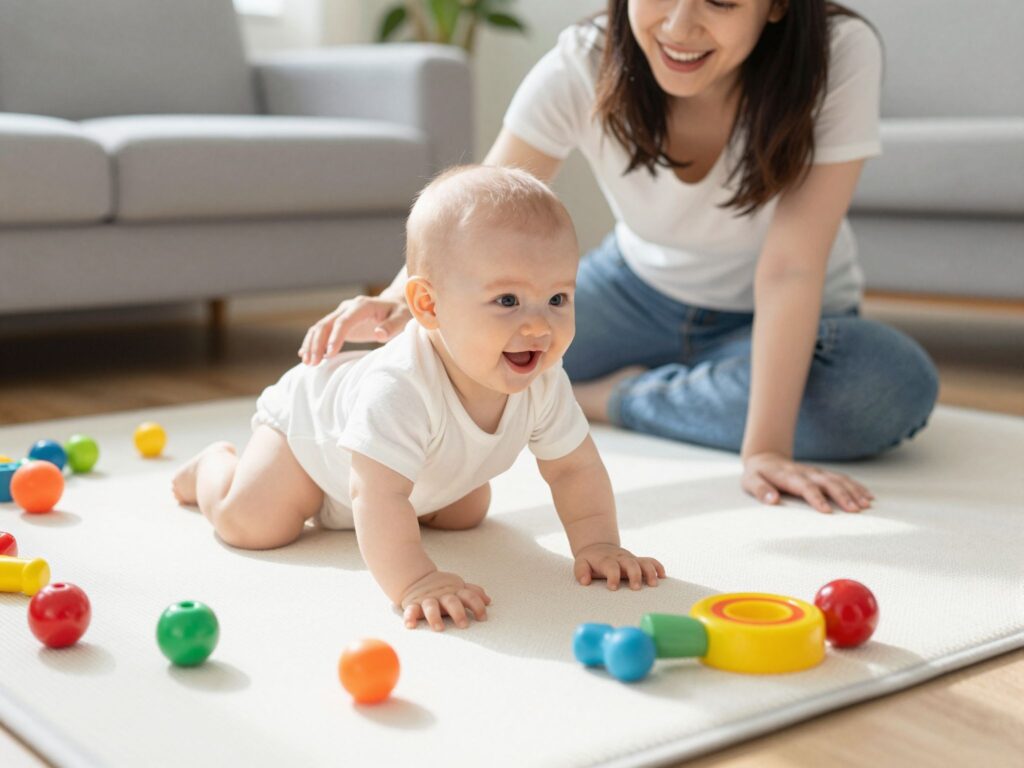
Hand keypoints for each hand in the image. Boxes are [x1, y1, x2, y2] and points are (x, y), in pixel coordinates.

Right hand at [298, 295, 410, 364]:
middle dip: (317, 344)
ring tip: (308, 363)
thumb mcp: (403, 319)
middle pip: (326, 324)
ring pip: (320, 327)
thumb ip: (392, 326)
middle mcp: (348, 307)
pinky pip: (321, 331)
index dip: (335, 337)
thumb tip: (379, 334)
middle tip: (313, 363)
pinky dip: (312, 342)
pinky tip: (304, 355)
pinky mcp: (339, 322)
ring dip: (311, 344)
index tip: (330, 354)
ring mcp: (341, 314)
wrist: (397, 306)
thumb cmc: (402, 314)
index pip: (344, 321)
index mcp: (363, 306)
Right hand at [400, 571, 490, 630]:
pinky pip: (411, 610)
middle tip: (463, 625)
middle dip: (458, 612)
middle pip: (451, 601)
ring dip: (435, 616)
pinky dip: (410, 617)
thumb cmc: (443, 588)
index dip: (477, 606)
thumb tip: (488, 601)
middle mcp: (442, 595)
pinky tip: (410, 625)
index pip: (469, 596)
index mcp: (455, 591)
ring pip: (431, 606)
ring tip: (439, 628)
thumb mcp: (459, 587)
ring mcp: (428, 599)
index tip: (483, 618)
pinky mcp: (413, 604)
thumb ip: (473, 592)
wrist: (416, 578)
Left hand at [573, 544, 664, 590]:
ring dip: (650, 572)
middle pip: (631, 564)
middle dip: (635, 575)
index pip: (611, 567)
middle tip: (636, 588)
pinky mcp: (637, 561)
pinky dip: (658, 567)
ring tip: (654, 584)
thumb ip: (581, 572)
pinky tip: (663, 576)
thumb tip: (585, 581)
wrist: (598, 546)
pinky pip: (650, 561)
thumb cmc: (590, 560)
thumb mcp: (581, 563)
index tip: (613, 587)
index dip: (613, 576)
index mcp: (606, 560)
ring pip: (643, 562)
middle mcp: (621, 559)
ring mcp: (630, 559)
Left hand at [742, 451, 872, 512]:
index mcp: (788, 476)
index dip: (816, 498)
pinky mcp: (822, 474)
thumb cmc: (757, 475)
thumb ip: (760, 490)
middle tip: (855, 510)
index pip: (804, 487)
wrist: (765, 457)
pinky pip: (842, 478)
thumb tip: (771, 500)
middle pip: (826, 482)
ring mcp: (816, 472)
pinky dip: (856, 486)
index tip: (827, 511)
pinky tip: (868, 496)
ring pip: (838, 479)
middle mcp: (805, 473)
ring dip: (853, 491)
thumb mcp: (750, 482)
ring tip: (866, 504)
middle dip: (842, 495)